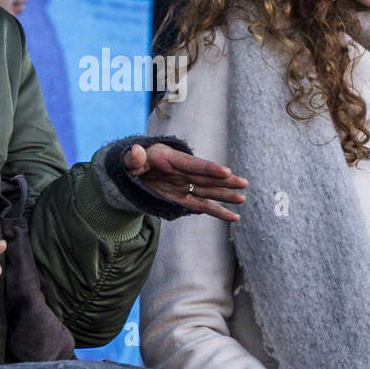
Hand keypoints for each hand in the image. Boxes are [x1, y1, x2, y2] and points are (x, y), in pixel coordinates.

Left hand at [122, 142, 246, 221]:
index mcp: (170, 159)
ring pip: (208, 191)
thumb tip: (135, 151)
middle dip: (225, 181)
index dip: (209, 168)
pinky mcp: (182, 197)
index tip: (226, 171)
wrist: (131, 169)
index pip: (192, 164)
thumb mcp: (126, 159)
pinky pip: (202, 205)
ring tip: (242, 199)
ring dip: (225, 196)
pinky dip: (216, 211)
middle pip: (206, 177)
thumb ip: (132, 157)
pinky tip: (232, 217)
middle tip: (243, 184)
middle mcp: (181, 172)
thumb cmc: (129, 162)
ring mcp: (183, 185)